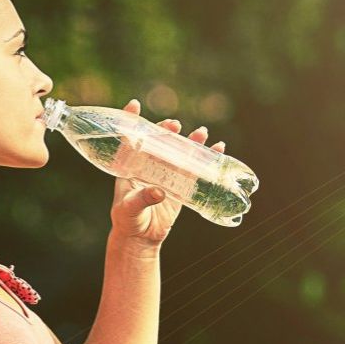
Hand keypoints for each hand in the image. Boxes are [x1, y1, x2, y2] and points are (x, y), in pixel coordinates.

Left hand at [107, 99, 227, 251]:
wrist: (140, 239)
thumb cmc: (127, 222)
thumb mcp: (129, 209)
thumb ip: (142, 199)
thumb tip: (159, 192)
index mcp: (129, 166)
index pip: (128, 138)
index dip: (130, 120)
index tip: (135, 104)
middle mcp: (147, 166)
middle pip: (158, 142)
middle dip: (166, 132)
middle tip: (174, 125)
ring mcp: (165, 174)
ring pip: (179, 153)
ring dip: (191, 142)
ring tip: (202, 133)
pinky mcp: (179, 185)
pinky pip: (193, 169)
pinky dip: (205, 159)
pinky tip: (217, 149)